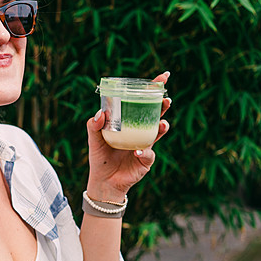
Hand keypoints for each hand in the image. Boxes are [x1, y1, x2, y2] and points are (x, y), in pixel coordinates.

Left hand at [85, 71, 170, 201]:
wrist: (103, 182)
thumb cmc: (100, 158)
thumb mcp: (93, 140)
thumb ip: (93, 126)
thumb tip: (101, 113)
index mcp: (129, 123)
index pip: (141, 103)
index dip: (153, 90)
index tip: (163, 77)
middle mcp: (140, 132)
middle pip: (155, 115)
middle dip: (162, 106)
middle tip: (166, 99)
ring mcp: (145, 145)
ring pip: (157, 133)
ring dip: (162, 127)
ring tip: (163, 123)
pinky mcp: (145, 161)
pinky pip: (147, 154)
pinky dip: (143, 152)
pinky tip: (137, 152)